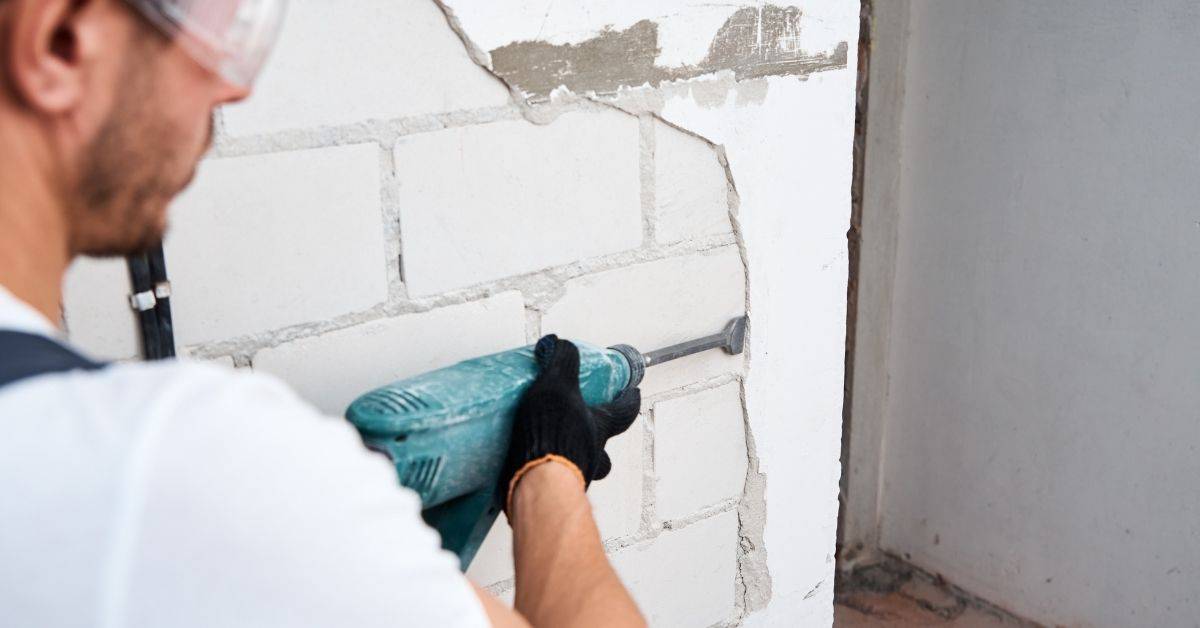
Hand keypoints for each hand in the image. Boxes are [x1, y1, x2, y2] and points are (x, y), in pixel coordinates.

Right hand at [500, 335, 641, 514]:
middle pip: (604, 444)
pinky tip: (528, 462)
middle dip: (596, 434)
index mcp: (599, 426)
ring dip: (571, 454)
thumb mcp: (557, 384)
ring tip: (548, 442)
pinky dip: (546, 471)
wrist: (535, 482)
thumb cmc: (553, 435)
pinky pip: (555, 480)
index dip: (629, 400)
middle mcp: (593, 453)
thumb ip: (561, 360)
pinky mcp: (553, 492)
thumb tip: (559, 344)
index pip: (624, 412)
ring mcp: (576, 476)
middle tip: (580, 422)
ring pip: (582, 465)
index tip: (633, 392)